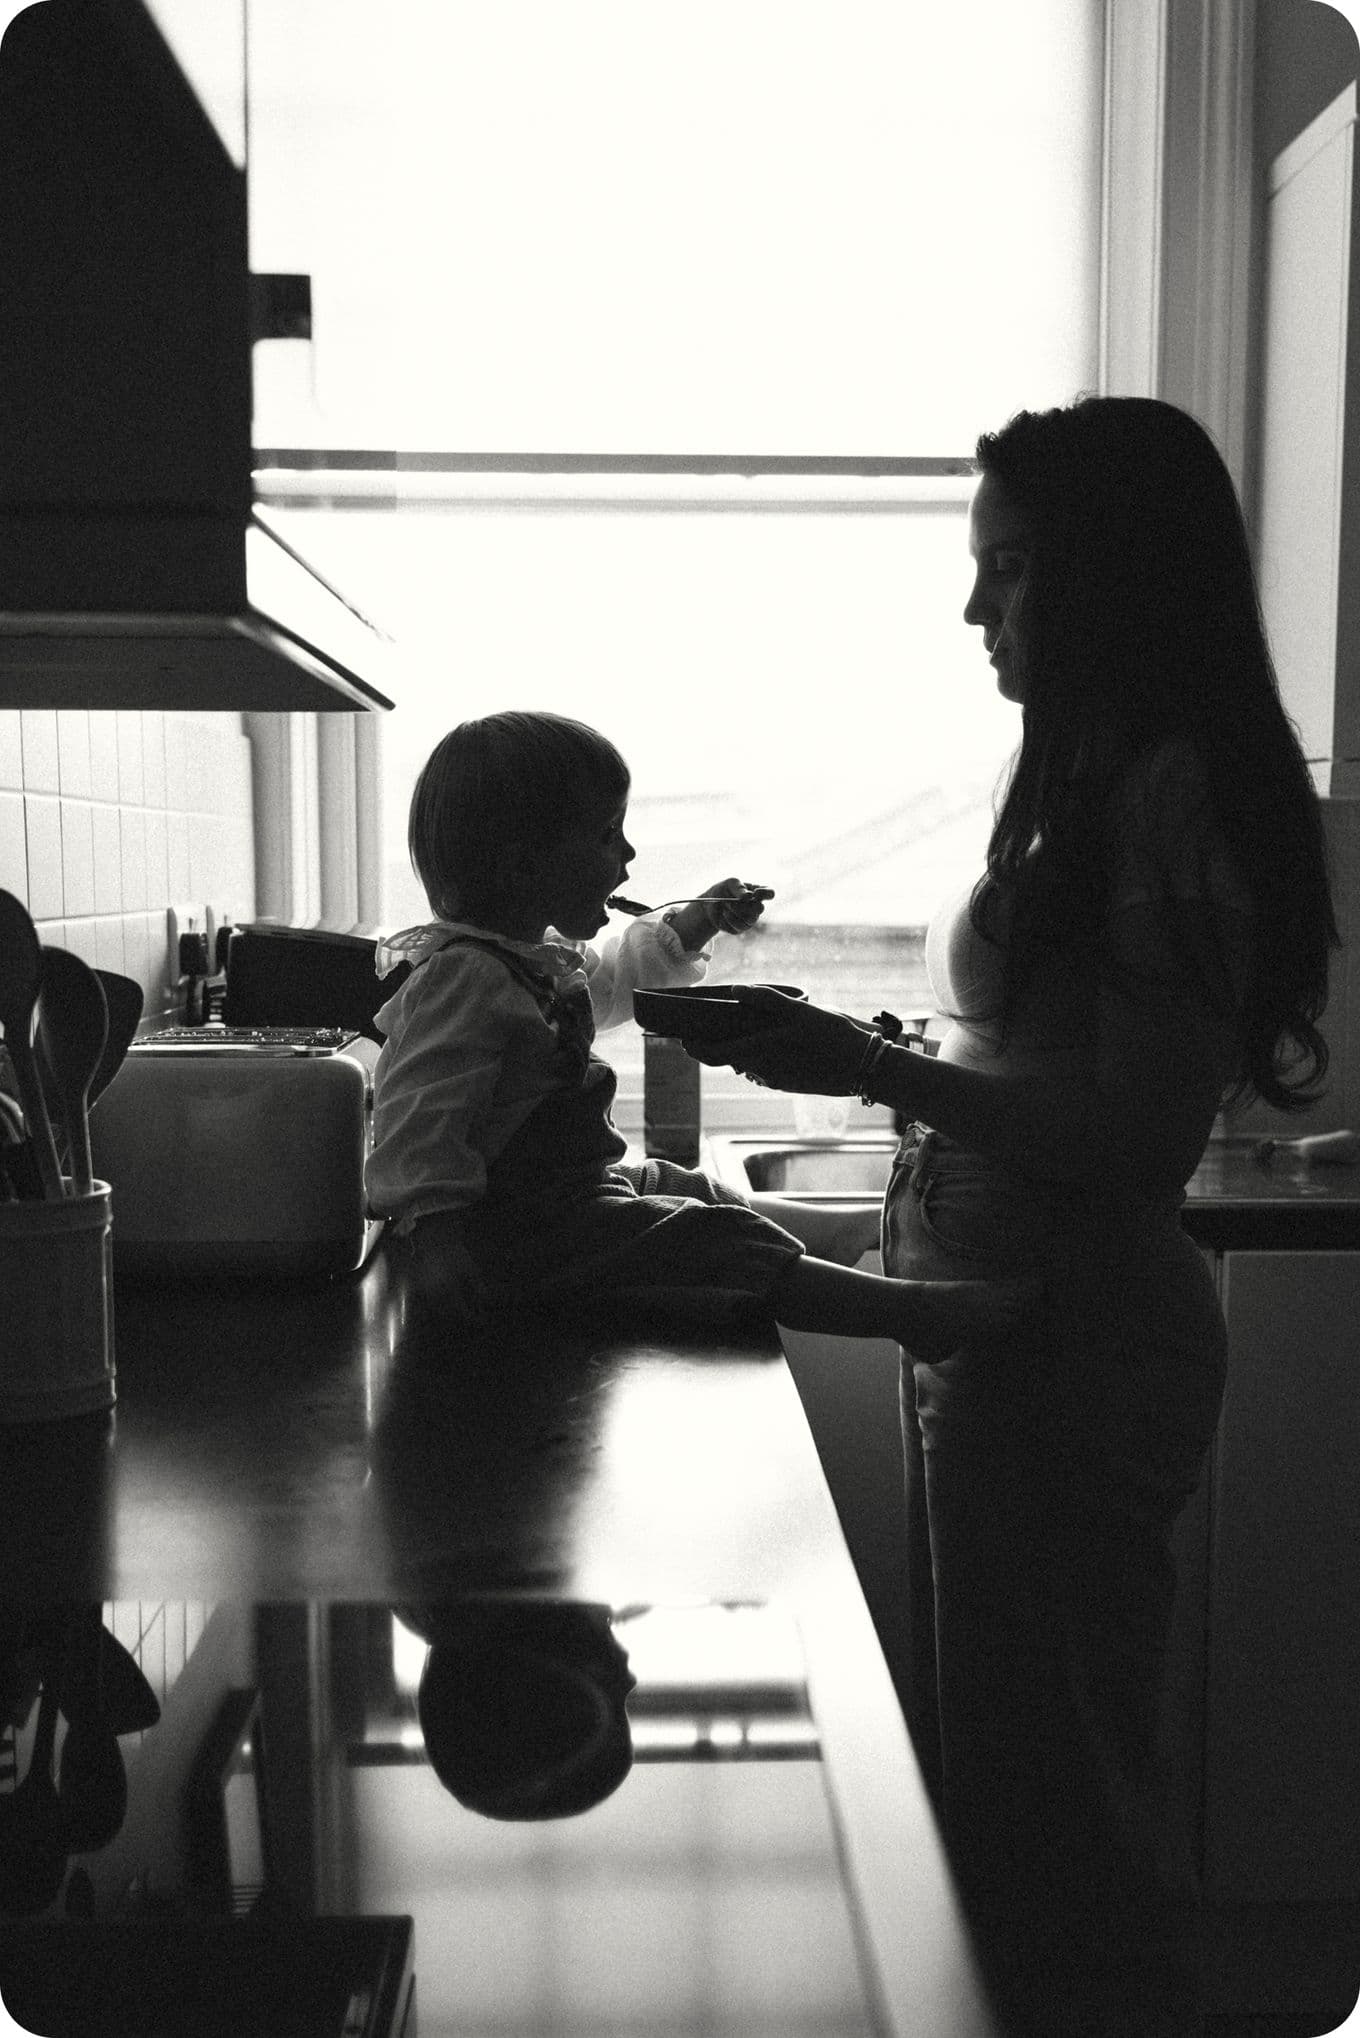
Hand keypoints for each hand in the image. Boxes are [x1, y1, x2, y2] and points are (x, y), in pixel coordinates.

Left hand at [668, 879, 770, 950]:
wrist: (709, 904)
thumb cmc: (723, 890)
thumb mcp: (729, 883)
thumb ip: (739, 887)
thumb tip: (748, 896)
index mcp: (757, 893)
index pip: (770, 893)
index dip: (765, 893)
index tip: (754, 893)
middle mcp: (756, 907)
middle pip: (760, 908)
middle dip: (743, 905)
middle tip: (730, 902)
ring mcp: (750, 919)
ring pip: (750, 920)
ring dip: (734, 912)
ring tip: (725, 906)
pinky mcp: (741, 929)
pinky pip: (739, 927)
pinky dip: (728, 920)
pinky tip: (723, 915)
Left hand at [683, 987, 873, 1094]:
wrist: (866, 1068)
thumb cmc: (833, 1036)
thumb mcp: (801, 1011)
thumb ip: (767, 1000)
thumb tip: (737, 991)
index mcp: (759, 1052)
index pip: (711, 1055)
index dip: (693, 1046)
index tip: (682, 1035)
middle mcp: (762, 1072)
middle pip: (726, 1060)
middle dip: (712, 1045)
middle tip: (705, 1028)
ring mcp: (776, 1081)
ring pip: (746, 1065)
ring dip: (737, 1049)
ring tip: (737, 1028)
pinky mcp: (790, 1084)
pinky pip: (763, 1069)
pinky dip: (757, 1056)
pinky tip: (768, 1041)